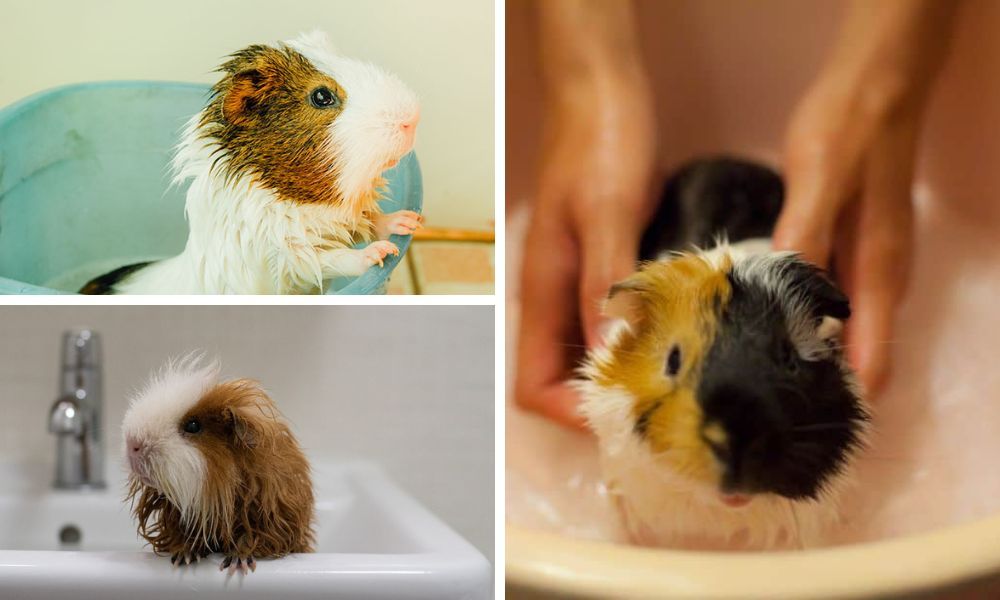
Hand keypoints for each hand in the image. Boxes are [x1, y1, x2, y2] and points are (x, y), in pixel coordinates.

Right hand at [515, 71, 655, 428]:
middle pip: (565, 379)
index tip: (630, 415)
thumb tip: (608, 358)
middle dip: (607, 406)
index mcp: (543, 289)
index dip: (572, 412)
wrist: (603, 90)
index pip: (534, 384)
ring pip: (595, 355)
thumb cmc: (599, 141)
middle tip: (671, 415)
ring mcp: (583, 283)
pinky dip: (649, 341)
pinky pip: (621, 323)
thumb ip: (604, 282)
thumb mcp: (606, 211)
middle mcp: (558, 297)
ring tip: (687, 388)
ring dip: (632, 376)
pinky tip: (691, 340)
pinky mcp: (610, 267)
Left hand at [774, 73, 918, 393]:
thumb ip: (805, 240)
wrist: (875, 87)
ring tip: (749, 385)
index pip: (870, 362)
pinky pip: (831, 305)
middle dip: (813, 391)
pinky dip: (803, 324)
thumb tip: (788, 306)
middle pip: (856, 358)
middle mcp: (878, 281)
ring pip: (843, 333)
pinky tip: (762, 328)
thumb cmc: (849, 133)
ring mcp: (868, 266)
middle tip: (754, 417)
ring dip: (806, 360)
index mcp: (876, 274)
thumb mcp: (819, 182)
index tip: (794, 433)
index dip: (840, 404)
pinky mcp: (851, 250)